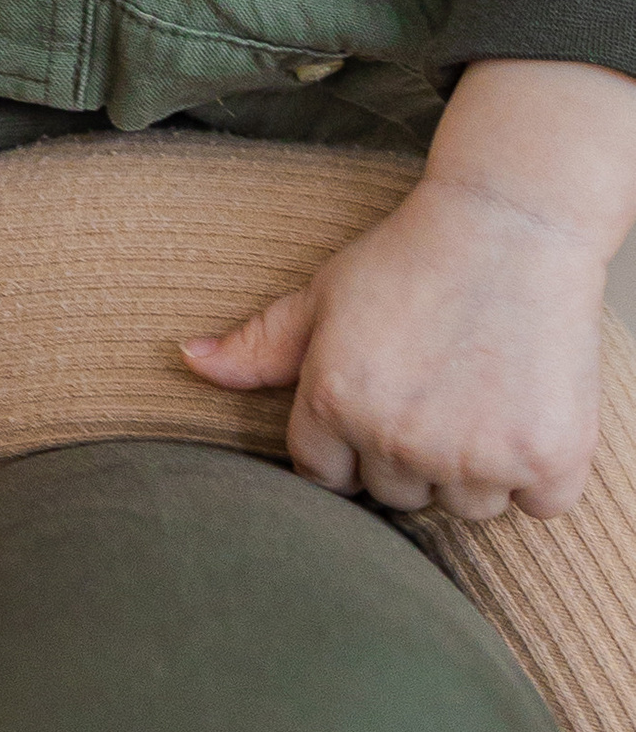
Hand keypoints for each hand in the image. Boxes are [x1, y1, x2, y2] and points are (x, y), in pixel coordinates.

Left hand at [183, 172, 605, 520]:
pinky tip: (526, 404)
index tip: (381, 404)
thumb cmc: (410, 258)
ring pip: (467, 507)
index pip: (326, 478)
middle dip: (411, 453)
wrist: (511, 225)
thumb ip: (258, 344)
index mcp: (334, 401)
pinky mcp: (544, 461)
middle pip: (397, 495)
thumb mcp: (323, 294)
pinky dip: (541, 469)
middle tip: (435, 385)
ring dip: (477, 467)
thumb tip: (186, 360)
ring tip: (479, 388)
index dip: (349, 445)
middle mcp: (398, 438)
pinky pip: (537, 504)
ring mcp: (474, 455)